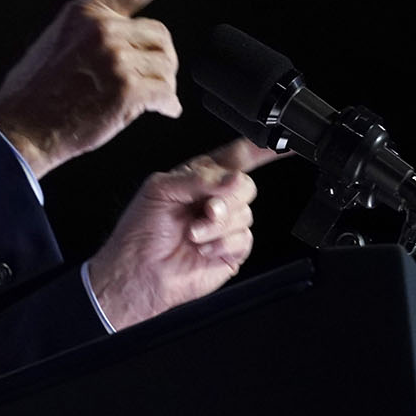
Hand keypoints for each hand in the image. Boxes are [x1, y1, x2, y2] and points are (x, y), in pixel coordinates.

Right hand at [0, 0, 210, 176]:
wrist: (18, 129)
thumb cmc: (35, 94)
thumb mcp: (58, 43)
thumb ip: (94, 33)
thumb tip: (132, 43)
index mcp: (84, 12)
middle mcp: (102, 28)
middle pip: (161, 36)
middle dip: (158, 61)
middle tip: (145, 83)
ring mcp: (115, 58)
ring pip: (166, 66)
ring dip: (161, 86)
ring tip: (141, 101)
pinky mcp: (126, 89)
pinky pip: (166, 94)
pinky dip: (168, 106)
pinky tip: (161, 112)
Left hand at [85, 138, 282, 330]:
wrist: (138, 270)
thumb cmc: (140, 231)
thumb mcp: (161, 190)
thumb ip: (198, 178)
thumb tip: (233, 179)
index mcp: (198, 178)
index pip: (235, 157)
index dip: (259, 149)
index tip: (277, 145)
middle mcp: (214, 199)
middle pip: (246, 185)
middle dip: (227, 198)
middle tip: (205, 209)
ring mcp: (224, 226)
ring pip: (246, 214)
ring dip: (217, 225)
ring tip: (193, 233)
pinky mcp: (231, 250)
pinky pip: (244, 239)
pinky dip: (222, 243)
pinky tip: (202, 248)